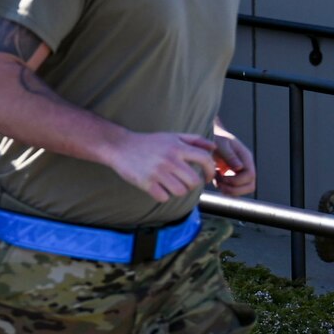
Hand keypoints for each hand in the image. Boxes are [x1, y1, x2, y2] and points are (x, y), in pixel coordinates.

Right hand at [102, 132, 218, 201]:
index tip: (207, 178)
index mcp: (177, 147)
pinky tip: (158, 188)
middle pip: (193, 181)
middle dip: (192, 185)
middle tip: (185, 183)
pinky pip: (164, 197)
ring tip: (171, 185)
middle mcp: (169, 159)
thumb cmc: (148, 142)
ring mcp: (157, 172)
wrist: (120, 146)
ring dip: (178, 191)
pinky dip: (162, 195)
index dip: (210, 171)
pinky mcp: (146, 183)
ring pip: (180, 191)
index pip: (205, 159)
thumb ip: (194, 140)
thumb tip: (213, 148)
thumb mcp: (171, 136)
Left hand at [210, 125, 256, 195]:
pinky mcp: (232, 176)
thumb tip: (239, 168)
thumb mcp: (221, 144)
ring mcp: (240, 173)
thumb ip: (230, 155)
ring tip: (216, 179)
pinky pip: (233, 189)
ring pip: (241, 190)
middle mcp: (246, 166)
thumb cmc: (217, 137)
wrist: (212, 136)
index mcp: (246, 158)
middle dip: (234, 189)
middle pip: (250, 187)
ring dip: (228, 190)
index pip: (250, 176)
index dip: (236, 181)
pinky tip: (215, 179)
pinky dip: (223, 188)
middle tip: (219, 182)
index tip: (221, 176)